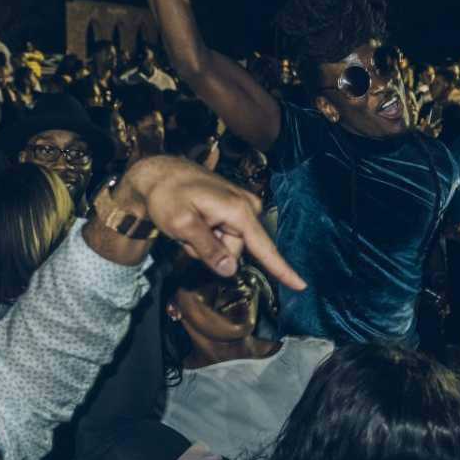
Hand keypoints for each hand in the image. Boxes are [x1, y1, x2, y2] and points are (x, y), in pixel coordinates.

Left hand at [119, 155, 304, 289]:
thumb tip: (231, 270)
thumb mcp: (182, 224)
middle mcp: (246, 207)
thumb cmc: (167, 194)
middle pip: (236, 251)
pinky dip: (208, 235)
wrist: (158, 173)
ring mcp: (241, 207)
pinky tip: (195, 222)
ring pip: (228, 245)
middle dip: (212, 251)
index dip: (282, 270)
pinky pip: (225, 235)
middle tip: (188, 233)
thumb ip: (208, 249)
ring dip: (207, 243)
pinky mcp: (234, 209)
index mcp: (238, 210)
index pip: (264, 247)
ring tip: (190, 225)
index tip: (302, 286)